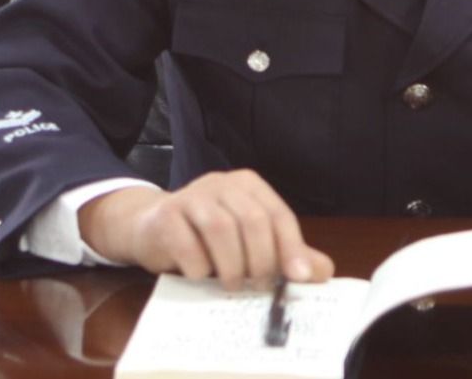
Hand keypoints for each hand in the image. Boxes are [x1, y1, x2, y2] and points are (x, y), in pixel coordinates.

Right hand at [77, 169, 334, 288]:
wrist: (149, 227)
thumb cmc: (204, 237)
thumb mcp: (247, 243)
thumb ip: (282, 254)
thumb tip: (322, 272)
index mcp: (247, 185)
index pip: (278, 214)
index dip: (291, 247)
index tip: (299, 278)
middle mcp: (221, 183)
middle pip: (253, 219)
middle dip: (261, 259)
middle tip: (259, 287)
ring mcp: (191, 195)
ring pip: (221, 228)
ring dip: (232, 265)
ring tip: (232, 286)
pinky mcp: (166, 215)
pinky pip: (187, 243)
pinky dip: (199, 267)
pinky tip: (200, 277)